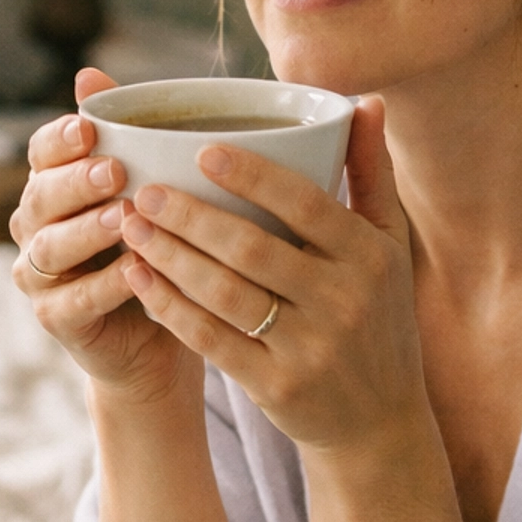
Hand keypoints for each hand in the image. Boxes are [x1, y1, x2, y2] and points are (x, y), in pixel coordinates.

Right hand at [9, 67, 194, 401]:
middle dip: (75, 182)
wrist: (163, 336)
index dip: (58, 141)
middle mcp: (37, 228)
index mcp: (55, 187)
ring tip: (125, 218)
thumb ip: (128, 137)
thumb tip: (89, 72)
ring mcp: (40, 277)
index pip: (41, 153)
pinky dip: (104, 285)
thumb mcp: (152, 190)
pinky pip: (74, 300)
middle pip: (40, 197)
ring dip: (87, 231)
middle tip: (113, 171)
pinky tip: (136, 270)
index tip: (88, 129)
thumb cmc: (159, 249)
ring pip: (49, 248)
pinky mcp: (57, 320)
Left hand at [113, 98, 427, 456]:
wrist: (379, 421)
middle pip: (253, 248)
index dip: (252, 176)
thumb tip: (365, 100)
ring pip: (225, 294)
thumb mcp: (389, 246)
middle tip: (144, 190)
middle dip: (191, 216)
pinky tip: (140, 278)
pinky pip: (212, 340)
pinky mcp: (278, 387)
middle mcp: (344, 300)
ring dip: (171, 258)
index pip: (305, 203)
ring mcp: (310, 348)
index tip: (202, 149)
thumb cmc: (378, 316)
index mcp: (369, 256)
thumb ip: (372, 173)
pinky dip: (171, 307)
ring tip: (131, 227)